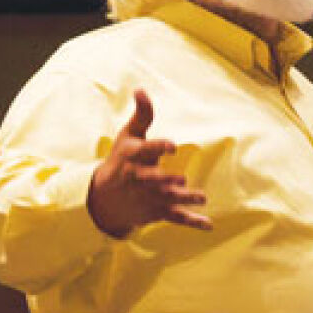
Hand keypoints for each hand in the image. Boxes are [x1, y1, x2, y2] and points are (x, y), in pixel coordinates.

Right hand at [87, 88, 209, 237]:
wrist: (103, 198)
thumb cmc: (121, 159)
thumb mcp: (128, 135)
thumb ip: (142, 114)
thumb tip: (141, 89)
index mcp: (133, 157)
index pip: (145, 151)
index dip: (159, 147)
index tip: (172, 145)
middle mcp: (140, 178)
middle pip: (154, 180)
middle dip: (166, 180)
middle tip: (181, 179)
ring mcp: (149, 197)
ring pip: (167, 198)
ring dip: (184, 199)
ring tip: (201, 197)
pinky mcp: (157, 211)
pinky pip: (175, 218)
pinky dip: (192, 221)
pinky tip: (209, 224)